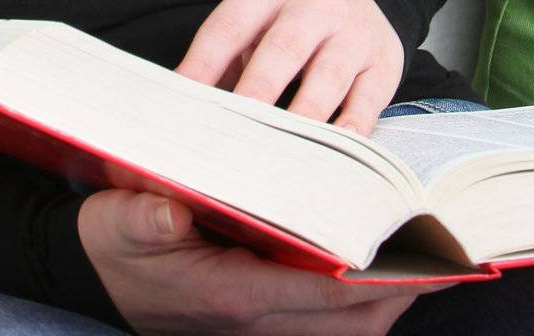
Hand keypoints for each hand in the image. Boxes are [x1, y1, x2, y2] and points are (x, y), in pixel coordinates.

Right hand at [77, 186, 464, 334]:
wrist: (91, 273)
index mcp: (231, 293)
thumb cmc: (111, 243)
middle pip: (350, 319)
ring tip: (422, 255)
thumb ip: (146, 217)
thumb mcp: (117, 222)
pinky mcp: (258, 314)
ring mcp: (259, 322)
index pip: (320, 291)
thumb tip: (172, 209)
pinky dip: (358, 299)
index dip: (374, 275)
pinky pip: (325, 319)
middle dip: (402, 290)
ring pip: (345, 325)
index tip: (417, 252)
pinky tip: (370, 263)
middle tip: (442, 251)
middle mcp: (254, 317)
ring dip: (386, 298)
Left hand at [172, 0, 403, 136]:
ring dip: (303, 118)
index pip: (230, 26)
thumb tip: (188, 103)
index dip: (203, 64)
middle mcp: (314, 5)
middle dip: (258, 91)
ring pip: (327, 78)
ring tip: (281, 154)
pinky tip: (332, 154)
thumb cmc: (295, 14)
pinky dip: (349, 131)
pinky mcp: (384, 63)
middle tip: (236, 130)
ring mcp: (353, 33)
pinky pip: (366, 102)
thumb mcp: (258, 14)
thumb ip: (227, 55)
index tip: (183, 100)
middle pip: (282, 49)